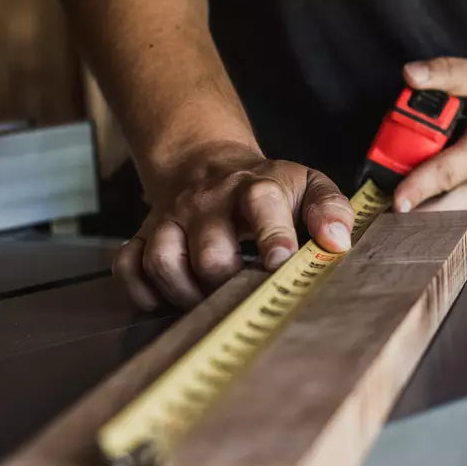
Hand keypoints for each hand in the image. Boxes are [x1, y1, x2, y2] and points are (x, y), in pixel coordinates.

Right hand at [114, 143, 354, 309]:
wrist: (208, 166)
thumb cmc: (266, 190)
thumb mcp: (307, 185)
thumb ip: (330, 208)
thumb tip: (338, 242)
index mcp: (254, 187)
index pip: (261, 203)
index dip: (272, 235)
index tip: (280, 263)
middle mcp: (207, 203)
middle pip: (209, 255)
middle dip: (228, 284)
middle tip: (244, 294)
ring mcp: (171, 219)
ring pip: (163, 263)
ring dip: (186, 294)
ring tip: (209, 300)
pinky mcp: (144, 235)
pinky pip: (128, 268)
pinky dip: (144, 292)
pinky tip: (169, 296)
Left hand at [393, 58, 466, 222]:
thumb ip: (449, 74)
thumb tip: (410, 74)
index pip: (447, 175)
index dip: (418, 188)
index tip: (396, 201)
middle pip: (448, 212)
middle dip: (415, 217)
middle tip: (384, 215)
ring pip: (456, 221)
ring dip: (428, 217)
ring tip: (402, 210)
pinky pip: (466, 219)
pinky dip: (447, 214)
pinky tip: (432, 202)